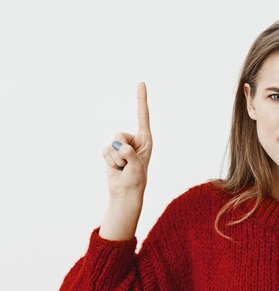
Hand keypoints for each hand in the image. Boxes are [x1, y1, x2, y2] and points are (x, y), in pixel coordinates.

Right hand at [101, 82, 152, 199]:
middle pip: (119, 134)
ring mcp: (121, 145)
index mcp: (146, 140)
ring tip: (123, 168)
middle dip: (122, 151)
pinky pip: (104, 151)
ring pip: (111, 144)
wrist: (125, 192)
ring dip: (116, 159)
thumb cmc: (136, 180)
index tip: (141, 83)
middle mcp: (134, 140)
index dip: (141, 99)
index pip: (143, 115)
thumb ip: (129, 154)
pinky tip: (116, 168)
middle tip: (128, 164)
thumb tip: (120, 147)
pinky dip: (109, 161)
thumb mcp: (136, 167)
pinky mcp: (111, 151)